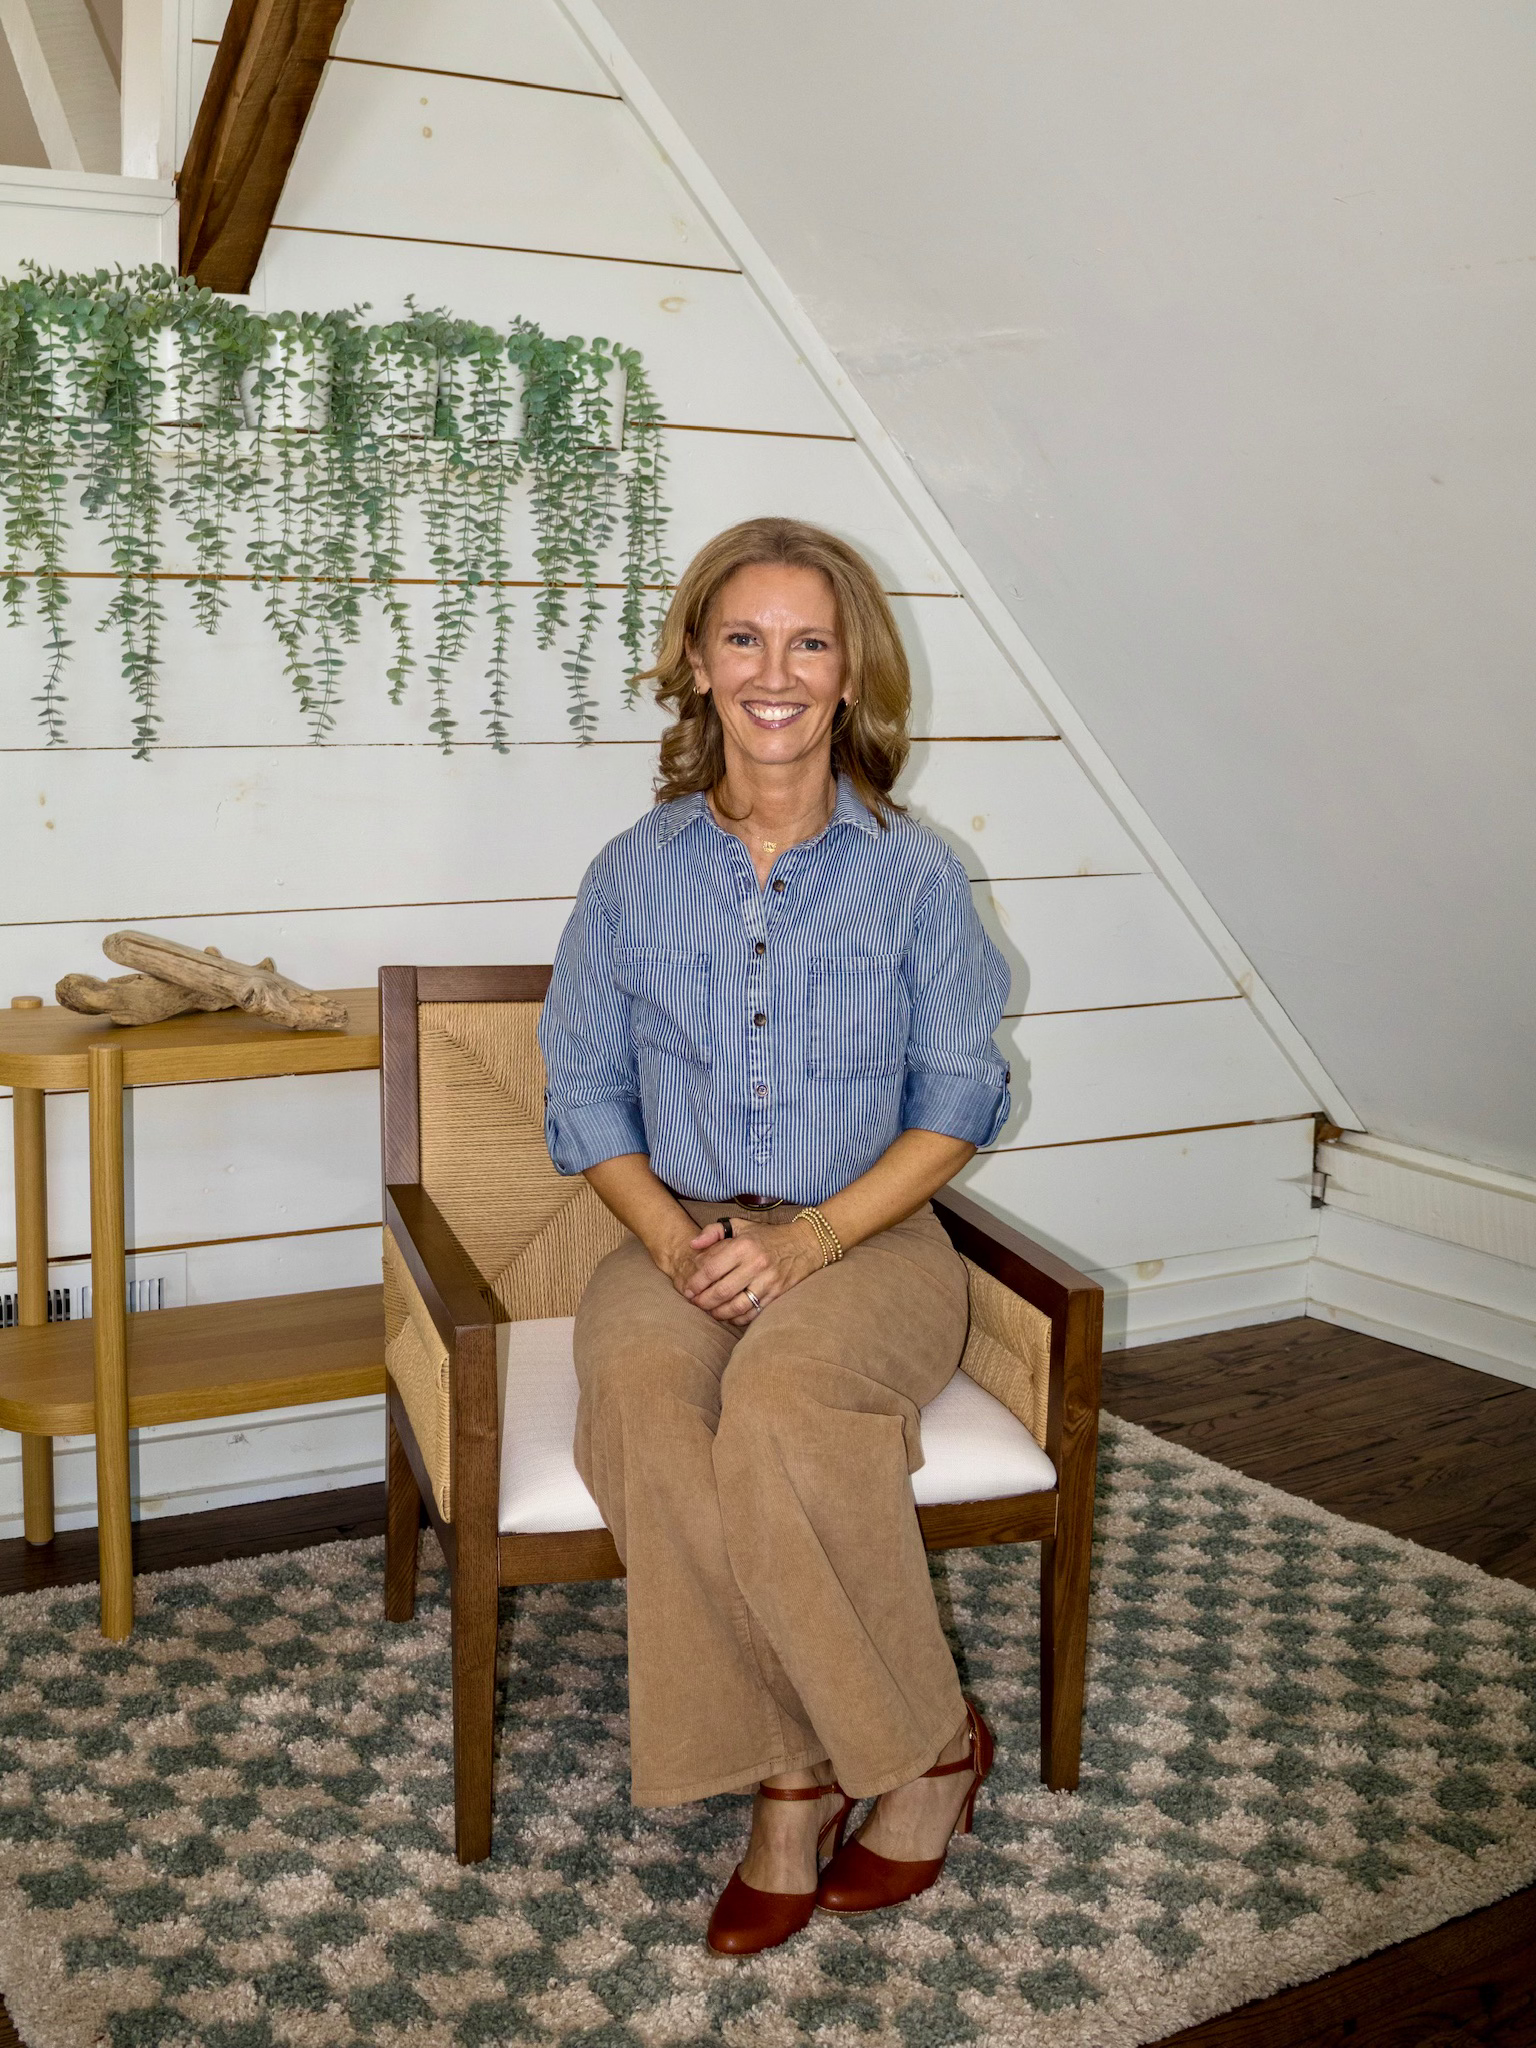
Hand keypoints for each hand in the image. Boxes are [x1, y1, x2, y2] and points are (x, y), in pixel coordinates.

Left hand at [668, 1217, 822, 1324]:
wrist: (805, 1244)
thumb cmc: (766, 1236)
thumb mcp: (740, 1226)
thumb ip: (713, 1231)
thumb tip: (692, 1245)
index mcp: (743, 1246)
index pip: (711, 1269)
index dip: (696, 1283)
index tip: (688, 1290)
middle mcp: (756, 1264)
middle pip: (721, 1291)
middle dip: (703, 1301)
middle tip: (695, 1304)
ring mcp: (768, 1282)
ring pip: (736, 1306)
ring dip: (719, 1313)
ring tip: (710, 1311)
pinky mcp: (777, 1295)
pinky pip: (753, 1313)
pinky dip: (738, 1318)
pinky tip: (729, 1315)